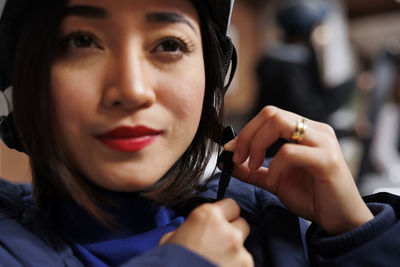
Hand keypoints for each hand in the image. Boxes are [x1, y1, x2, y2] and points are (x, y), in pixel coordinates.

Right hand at [159, 198, 252, 266]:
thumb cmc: (169, 262)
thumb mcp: (172, 238)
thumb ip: (190, 228)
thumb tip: (193, 231)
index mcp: (208, 216)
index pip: (231, 205)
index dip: (225, 215)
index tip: (220, 223)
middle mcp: (227, 230)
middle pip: (242, 225)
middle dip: (232, 234)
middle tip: (218, 246)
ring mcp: (239, 252)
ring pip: (243, 249)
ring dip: (233, 255)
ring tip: (215, 264)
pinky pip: (243, 265)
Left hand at [225, 106, 372, 234]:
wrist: (340, 220)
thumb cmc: (312, 197)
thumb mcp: (274, 181)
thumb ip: (252, 171)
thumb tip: (227, 162)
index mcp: (305, 131)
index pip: (269, 115)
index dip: (246, 130)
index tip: (231, 150)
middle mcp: (316, 130)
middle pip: (272, 113)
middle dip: (247, 135)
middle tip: (238, 158)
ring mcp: (323, 143)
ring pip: (280, 123)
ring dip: (256, 145)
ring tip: (251, 166)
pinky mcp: (327, 160)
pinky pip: (290, 152)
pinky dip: (274, 165)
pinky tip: (274, 180)